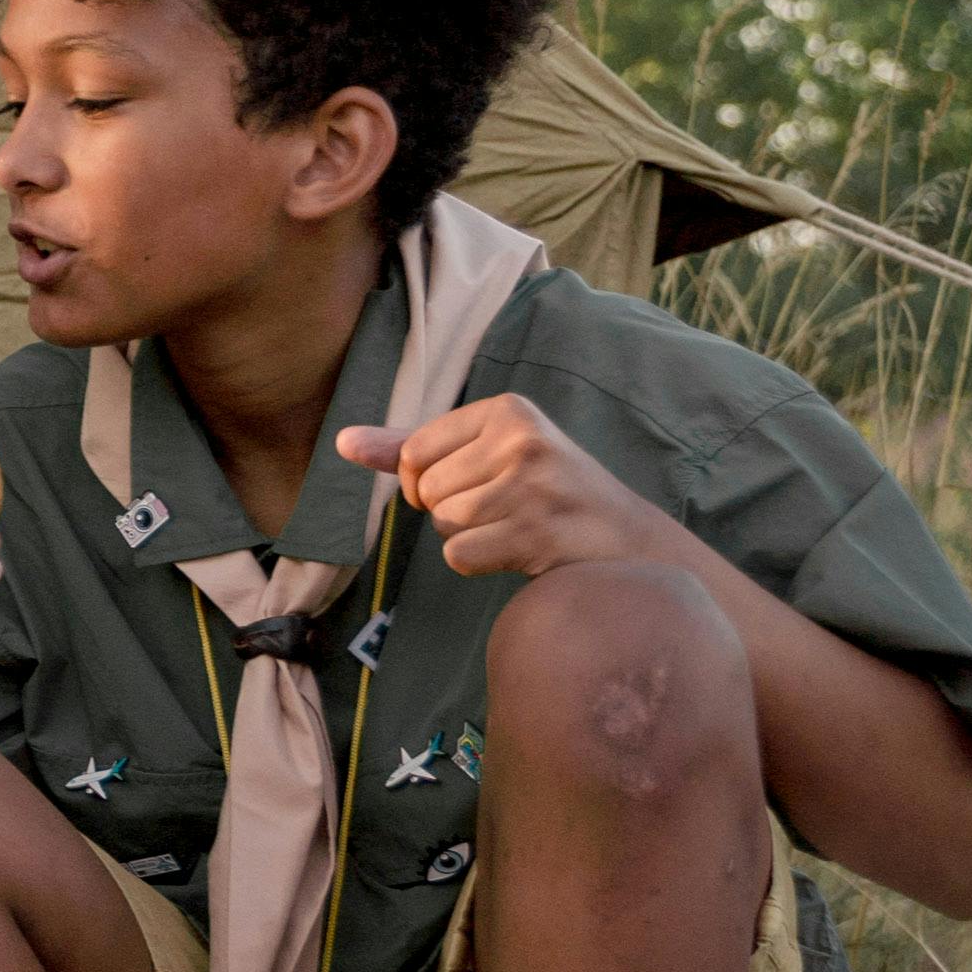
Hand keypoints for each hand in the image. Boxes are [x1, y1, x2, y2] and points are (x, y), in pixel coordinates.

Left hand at [344, 399, 685, 581]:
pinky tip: (518, 551)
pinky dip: (479, 563)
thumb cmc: (549, 493)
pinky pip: (459, 556)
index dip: (425, 481)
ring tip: (515, 527)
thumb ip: (413, 446)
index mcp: (508, 409)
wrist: (628, 541)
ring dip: (469, 538)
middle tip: (505, 510)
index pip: (414, 451)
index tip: (470, 485)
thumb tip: (342, 442)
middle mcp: (521, 439)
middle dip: (452, 511)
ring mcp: (532, 485)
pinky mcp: (536, 531)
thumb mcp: (489, 453)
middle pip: (428, 490)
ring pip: (444, 524)